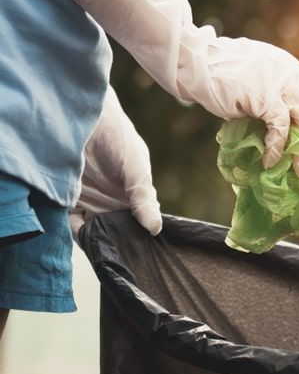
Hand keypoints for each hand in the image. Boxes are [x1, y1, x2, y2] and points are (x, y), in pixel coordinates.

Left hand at [71, 87, 160, 237]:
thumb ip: (143, 198)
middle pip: (118, 231)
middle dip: (119, 243)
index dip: (141, 238)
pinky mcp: (68, 201)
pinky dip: (77, 231)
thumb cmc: (118, 138)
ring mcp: (91, 202)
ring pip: (96, 230)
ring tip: (102, 247)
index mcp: (134, 195)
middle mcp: (113, 202)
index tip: (141, 252)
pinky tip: (82, 233)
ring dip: (97, 240)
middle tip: (120, 255)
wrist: (82, 119)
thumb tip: (155, 228)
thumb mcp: (137, 168)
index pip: (140, 223)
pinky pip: (72, 223)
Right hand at [72, 0, 298, 177]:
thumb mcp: (251, 83)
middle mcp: (288, 70)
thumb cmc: (216, 76)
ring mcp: (278, 79)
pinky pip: (279, 124)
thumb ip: (267, 98)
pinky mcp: (264, 93)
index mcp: (286, 66)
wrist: (192, 62)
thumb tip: (277, 132)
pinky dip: (277, 144)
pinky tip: (270, 160)